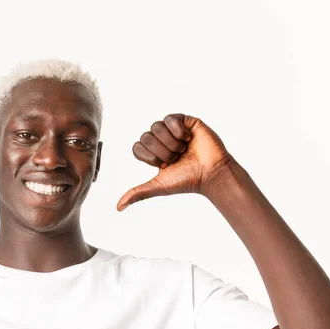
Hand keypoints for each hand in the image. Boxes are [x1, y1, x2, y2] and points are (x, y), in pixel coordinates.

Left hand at [117, 114, 232, 210]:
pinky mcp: (185, 121)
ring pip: (156, 127)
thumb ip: (137, 193)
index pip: (137, 147)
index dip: (149, 157)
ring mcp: (173, 130)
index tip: (164, 165)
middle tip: (176, 158)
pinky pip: (170, 118)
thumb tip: (118, 207)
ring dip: (170, 142)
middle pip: (145, 137)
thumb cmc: (187, 180)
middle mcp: (161, 140)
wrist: (211, 173)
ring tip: (183, 150)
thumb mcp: (158, 186)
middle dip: (161, 151)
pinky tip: (188, 139)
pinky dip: (178, 131)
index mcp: (153, 153)